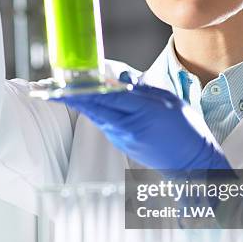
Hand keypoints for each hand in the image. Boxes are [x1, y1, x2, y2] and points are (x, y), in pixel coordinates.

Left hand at [54, 82, 231, 171]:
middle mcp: (127, 127)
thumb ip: (141, 88)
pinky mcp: (121, 143)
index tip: (60, 83)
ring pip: (96, 114)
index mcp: (141, 112)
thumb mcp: (168, 100)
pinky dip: (96, 110)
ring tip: (65, 88)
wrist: (192, 164)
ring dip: (81, 101)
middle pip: (93, 107)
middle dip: (70, 95)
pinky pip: (105, 122)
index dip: (80, 90)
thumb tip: (119, 77)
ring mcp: (122, 138)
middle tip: (49, 85)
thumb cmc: (187, 131)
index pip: (104, 97)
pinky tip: (91, 100)